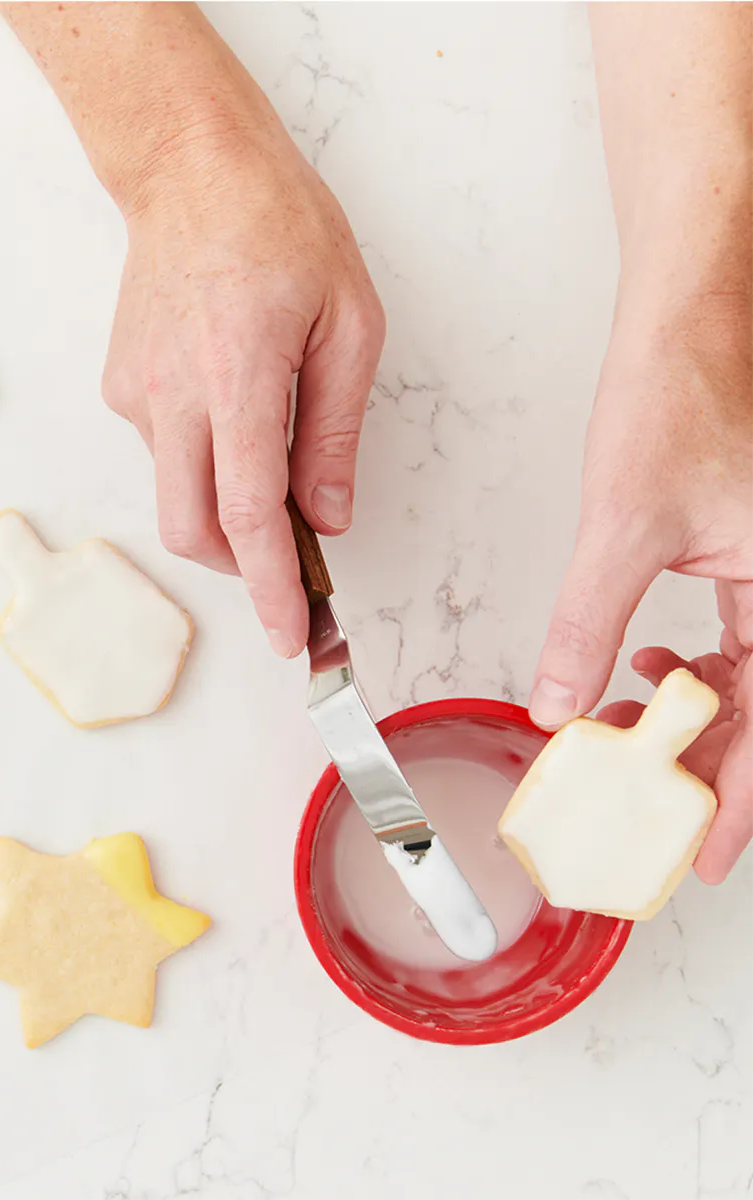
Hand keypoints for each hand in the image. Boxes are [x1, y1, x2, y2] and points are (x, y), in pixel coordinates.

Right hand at [101, 128, 383, 657]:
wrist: (190, 171)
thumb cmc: (280, 228)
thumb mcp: (348, 322)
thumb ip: (335, 430)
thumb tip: (328, 515)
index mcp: (240, 377)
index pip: (251, 514)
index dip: (271, 588)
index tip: (291, 636)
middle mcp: (174, 396)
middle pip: (192, 529)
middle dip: (238, 564)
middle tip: (286, 553)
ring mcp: (136, 394)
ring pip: (174, 494)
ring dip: (222, 505)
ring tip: (264, 450)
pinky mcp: (119, 388)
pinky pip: (161, 453)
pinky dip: (200, 460)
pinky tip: (225, 405)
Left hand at [530, 294, 752, 881]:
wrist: (691, 328)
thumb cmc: (679, 397)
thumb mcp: (624, 526)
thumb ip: (588, 623)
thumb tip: (556, 702)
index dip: (736, 802)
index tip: (700, 853)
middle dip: (705, 769)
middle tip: (651, 814)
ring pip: (751, 682)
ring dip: (691, 721)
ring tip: (627, 742)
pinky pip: (741, 642)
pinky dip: (694, 673)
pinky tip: (648, 673)